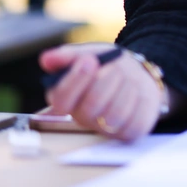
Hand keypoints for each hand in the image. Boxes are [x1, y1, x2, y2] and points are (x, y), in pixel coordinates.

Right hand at [39, 43, 164, 141]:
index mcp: (68, 99)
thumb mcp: (90, 53)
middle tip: (115, 67)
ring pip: (114, 116)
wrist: (136, 74)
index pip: (62, 100)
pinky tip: (138, 92)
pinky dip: (140, 103)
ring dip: (125, 90)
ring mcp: (106, 129)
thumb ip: (69, 56)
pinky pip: (134, 124)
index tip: (90, 60)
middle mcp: (84, 118)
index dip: (75, 80)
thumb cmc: (108, 65)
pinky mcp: (129, 133)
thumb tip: (46, 58)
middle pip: (90, 108)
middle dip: (105, 81)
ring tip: (128, 77)